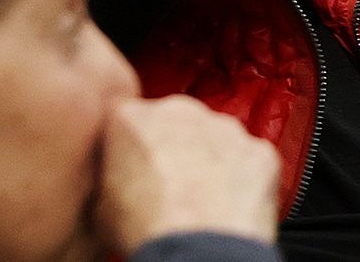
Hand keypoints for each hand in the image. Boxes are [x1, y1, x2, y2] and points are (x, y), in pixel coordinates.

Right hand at [93, 95, 279, 250]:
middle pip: (174, 121)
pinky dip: (244, 176)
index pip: (125, 117)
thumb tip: (111, 185)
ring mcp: (223, 128)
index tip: (131, 165)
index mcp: (130, 117)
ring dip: (210, 159)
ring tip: (202, 197)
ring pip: (214, 137)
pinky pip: (250, 158)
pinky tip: (231, 202)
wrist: (198, 249)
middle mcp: (178, 112)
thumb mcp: (100, 203)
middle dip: (172, 146)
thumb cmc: (150, 229)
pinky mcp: (260, 150)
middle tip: (168, 183)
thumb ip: (107, 175)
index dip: (129, 145)